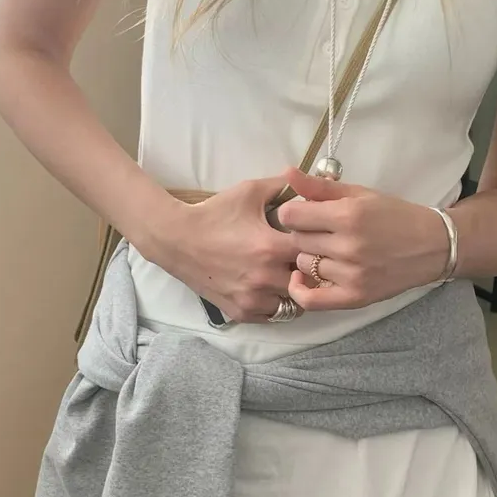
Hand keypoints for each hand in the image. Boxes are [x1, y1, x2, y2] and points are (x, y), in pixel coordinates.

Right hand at [153, 176, 302, 323]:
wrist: (177, 239)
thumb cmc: (215, 213)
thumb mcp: (249, 191)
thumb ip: (283, 186)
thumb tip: (311, 181)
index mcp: (271, 247)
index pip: (315, 252)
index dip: (320, 246)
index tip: (317, 241)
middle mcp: (265, 277)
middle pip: (307, 281)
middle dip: (310, 271)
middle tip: (305, 260)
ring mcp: (253, 298)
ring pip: (293, 303)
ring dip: (295, 290)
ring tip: (288, 275)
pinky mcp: (241, 312)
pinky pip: (273, 315)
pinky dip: (276, 304)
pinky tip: (271, 288)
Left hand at [274, 168, 451, 312]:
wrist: (433, 246)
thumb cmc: (396, 216)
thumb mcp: (360, 194)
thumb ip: (320, 187)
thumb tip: (287, 173)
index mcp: (349, 215)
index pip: (291, 216)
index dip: (294, 212)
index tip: (304, 214)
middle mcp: (348, 246)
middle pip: (296, 240)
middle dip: (304, 233)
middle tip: (321, 232)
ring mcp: (351, 275)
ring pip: (303, 265)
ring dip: (310, 257)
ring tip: (329, 251)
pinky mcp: (355, 297)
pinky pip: (311, 299)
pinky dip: (301, 290)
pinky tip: (303, 279)